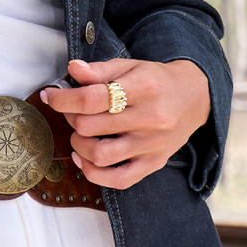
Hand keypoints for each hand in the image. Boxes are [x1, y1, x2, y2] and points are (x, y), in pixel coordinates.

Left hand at [40, 56, 210, 192]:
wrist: (196, 97)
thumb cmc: (156, 80)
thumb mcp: (131, 66)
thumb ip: (100, 70)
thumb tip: (72, 70)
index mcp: (143, 88)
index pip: (91, 98)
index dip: (63, 98)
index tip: (50, 95)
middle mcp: (150, 118)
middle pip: (91, 126)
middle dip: (71, 118)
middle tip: (71, 111)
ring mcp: (153, 144)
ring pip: (100, 155)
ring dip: (78, 145)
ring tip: (80, 134)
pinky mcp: (154, 163)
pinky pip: (119, 179)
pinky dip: (94, 173)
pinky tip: (85, 159)